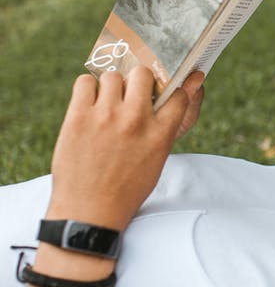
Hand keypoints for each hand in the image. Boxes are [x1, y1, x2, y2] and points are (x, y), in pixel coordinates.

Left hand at [46, 67, 204, 230]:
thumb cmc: (126, 189)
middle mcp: (136, 121)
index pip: (178, 93)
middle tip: (129, 95)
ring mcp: (106, 117)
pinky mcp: (78, 117)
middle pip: (143, 74)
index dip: (171, 89)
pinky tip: (88, 104)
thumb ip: (166, 127)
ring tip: (106, 104)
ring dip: (110, 87)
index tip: (162, 92)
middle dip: (138, 81)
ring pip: (113, 76)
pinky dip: (87, 89)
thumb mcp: (156, 160)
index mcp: (160, 134)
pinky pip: (84, 82)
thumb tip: (183, 94)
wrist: (89, 212)